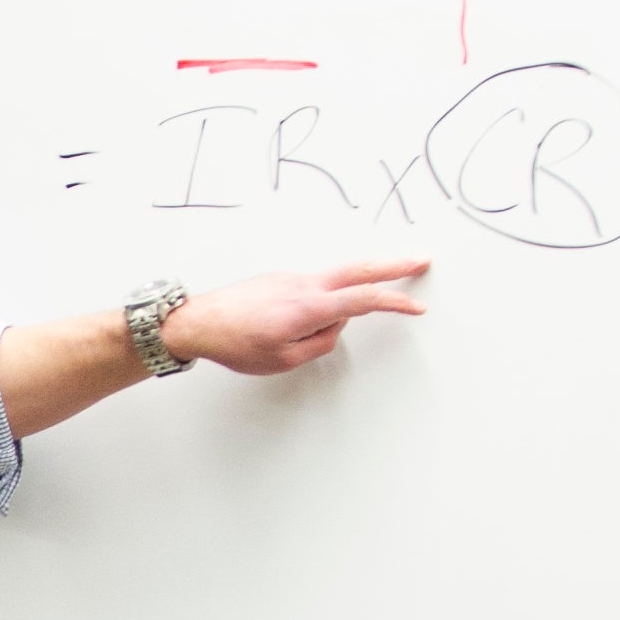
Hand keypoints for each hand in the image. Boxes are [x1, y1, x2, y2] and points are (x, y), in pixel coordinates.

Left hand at [166, 257, 430, 374]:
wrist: (197, 322)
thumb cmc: (235, 343)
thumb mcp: (283, 360)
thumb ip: (318, 344)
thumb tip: (334, 328)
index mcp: (308, 307)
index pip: (363, 300)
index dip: (395, 302)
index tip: (417, 306)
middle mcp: (303, 285)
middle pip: (359, 270)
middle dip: (394, 266)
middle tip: (421, 258)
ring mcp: (292, 278)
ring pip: (335, 280)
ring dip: (356, 286)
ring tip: (342, 308)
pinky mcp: (281, 280)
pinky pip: (314, 288)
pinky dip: (324, 299)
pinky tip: (303, 320)